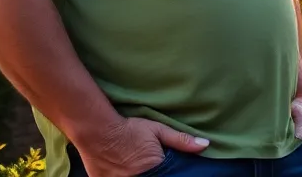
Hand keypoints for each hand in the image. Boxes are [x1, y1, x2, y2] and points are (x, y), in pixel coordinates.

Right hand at [77, 117, 208, 176]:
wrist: (97, 130)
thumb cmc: (129, 129)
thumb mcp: (158, 130)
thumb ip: (181, 140)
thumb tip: (205, 145)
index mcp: (153, 170)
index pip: (168, 176)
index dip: (168, 174)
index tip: (165, 168)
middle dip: (153, 173)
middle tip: (148, 165)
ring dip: (137, 175)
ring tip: (134, 165)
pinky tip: (122, 170)